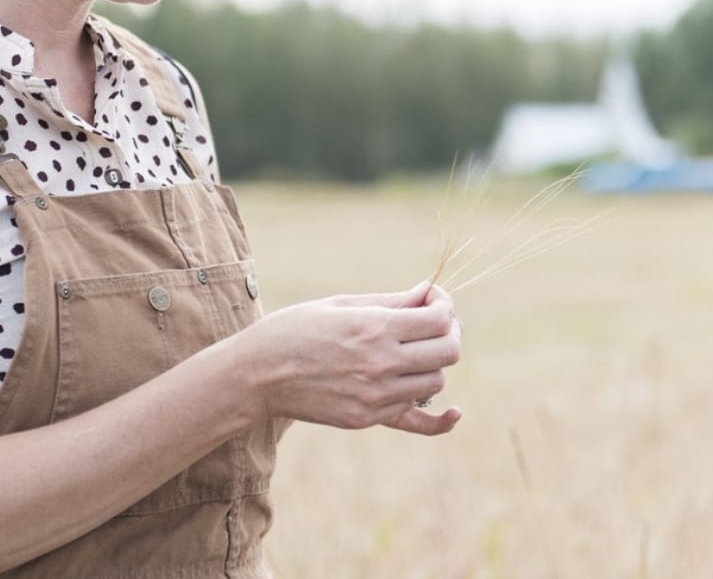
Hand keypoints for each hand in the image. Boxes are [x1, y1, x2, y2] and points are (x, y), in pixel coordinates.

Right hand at [236, 281, 462, 433]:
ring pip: (435, 382)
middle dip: (450, 333)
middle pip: (447, 352)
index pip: (439, 320)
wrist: (257, 374)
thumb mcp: (342, 304)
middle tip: (438, 324)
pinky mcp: (366, 418)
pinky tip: (455, 413)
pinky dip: (439, 417)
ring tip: (418, 351)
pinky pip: (415, 418)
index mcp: (375, 328)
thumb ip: (391, 302)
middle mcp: (380, 364)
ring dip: (434, 364)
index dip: (444, 306)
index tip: (434, 300)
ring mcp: (375, 396)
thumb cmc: (296, 328)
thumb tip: (428, 294)